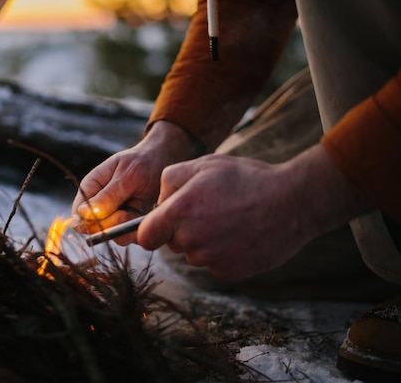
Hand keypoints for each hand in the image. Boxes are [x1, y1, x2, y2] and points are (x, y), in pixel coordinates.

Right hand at [71, 121, 202, 244]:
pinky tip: (147, 212)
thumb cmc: (143, 163)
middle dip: (115, 223)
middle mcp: (99, 206)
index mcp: (91, 189)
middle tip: (133, 206)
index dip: (92, 220)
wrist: (165, 162)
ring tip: (141, 205)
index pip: (78, 214)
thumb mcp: (127, 175)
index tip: (115, 211)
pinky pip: (130, 237)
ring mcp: (114, 217)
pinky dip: (140, 228)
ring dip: (129, 226)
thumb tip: (84, 214)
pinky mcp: (129, 226)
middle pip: (95, 229)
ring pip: (113, 236)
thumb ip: (108, 195)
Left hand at [137, 144, 370, 280]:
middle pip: (172, 243)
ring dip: (204, 241)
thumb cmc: (246, 178)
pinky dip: (223, 253)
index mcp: (180, 212)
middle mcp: (191, 240)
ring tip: (230, 219)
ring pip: (193, 254)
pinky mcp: (229, 273)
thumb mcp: (204, 164)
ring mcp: (210, 260)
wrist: (293, 202)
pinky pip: (214, 264)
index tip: (160, 224)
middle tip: (209, 210)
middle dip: (182, 229)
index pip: (145, 236)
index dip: (150, 229)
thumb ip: (170, 180)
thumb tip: (159, 203)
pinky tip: (241, 234)